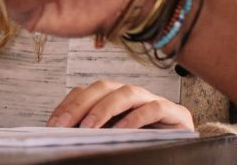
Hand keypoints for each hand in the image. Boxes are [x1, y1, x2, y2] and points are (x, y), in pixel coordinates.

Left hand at [49, 81, 193, 129]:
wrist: (183, 149)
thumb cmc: (144, 143)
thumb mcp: (112, 137)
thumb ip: (94, 133)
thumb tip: (63, 135)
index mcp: (113, 98)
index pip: (86, 91)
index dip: (68, 105)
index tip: (53, 124)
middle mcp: (131, 95)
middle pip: (102, 87)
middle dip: (80, 105)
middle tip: (64, 126)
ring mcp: (152, 100)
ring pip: (126, 92)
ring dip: (104, 109)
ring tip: (89, 128)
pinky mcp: (174, 113)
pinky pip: (153, 108)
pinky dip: (136, 118)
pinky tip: (122, 131)